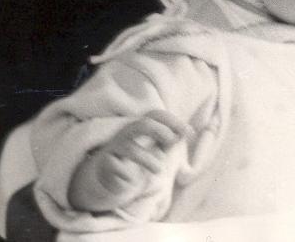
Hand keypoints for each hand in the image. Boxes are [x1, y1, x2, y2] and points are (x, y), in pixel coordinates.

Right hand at [68, 110, 190, 211]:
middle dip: (160, 131)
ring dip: (149, 160)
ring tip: (160, 169)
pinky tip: (131, 179)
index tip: (189, 132)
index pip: (155, 115)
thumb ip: (171, 140)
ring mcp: (115, 149)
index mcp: (139, 126)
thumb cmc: (139, 158)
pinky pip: (114, 166)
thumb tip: (187, 131)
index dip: (173, 121)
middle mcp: (126, 134)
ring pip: (131, 149)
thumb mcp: (157, 148)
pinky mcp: (106, 165)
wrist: (111, 177)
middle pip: (142, 125)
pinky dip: (126, 174)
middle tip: (172, 142)